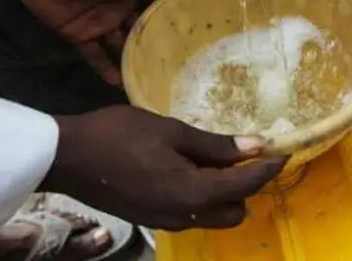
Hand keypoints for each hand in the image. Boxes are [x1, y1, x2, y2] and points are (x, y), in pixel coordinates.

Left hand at [0, 0, 176, 84]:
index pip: (152, 9)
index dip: (169, 22)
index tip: (191, 38)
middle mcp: (118, 9)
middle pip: (138, 32)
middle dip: (154, 48)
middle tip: (177, 69)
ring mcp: (98, 24)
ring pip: (119, 47)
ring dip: (133, 63)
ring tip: (152, 81)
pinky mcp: (78, 35)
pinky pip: (94, 55)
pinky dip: (105, 68)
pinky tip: (120, 83)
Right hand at [41, 105, 286, 230]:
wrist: (68, 157)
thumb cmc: (119, 135)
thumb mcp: (170, 131)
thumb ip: (214, 145)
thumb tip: (255, 147)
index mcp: (191, 191)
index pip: (245, 186)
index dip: (268, 169)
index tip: (283, 152)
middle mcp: (184, 215)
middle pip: (235, 211)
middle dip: (246, 187)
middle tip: (241, 155)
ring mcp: (167, 221)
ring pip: (213, 217)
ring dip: (224, 194)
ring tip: (215, 160)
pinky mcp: (153, 219)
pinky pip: (191, 214)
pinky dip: (202, 197)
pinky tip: (191, 170)